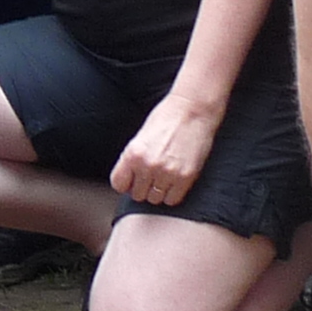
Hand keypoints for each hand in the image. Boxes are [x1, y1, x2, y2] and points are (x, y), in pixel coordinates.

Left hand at [108, 91, 222, 205]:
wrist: (193, 110)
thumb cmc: (166, 119)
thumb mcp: (140, 137)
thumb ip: (133, 159)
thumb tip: (129, 181)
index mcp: (132, 154)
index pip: (118, 184)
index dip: (125, 183)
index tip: (131, 180)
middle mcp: (147, 165)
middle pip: (137, 194)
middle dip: (142, 187)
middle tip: (150, 177)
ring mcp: (167, 173)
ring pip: (154, 199)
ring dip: (157, 192)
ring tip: (162, 178)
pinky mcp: (185, 177)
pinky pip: (172, 200)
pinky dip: (171, 195)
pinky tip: (173, 182)